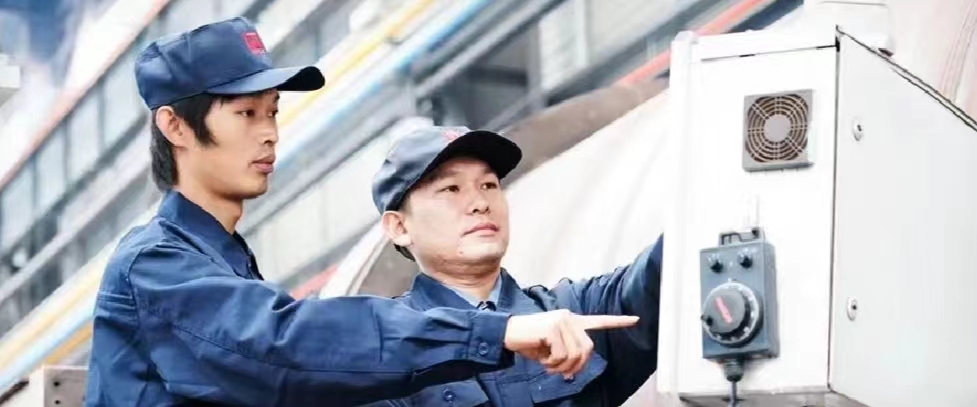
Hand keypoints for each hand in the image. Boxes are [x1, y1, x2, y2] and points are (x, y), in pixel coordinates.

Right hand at [504, 310, 637, 376]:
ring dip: (560, 366)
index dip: (618, 322)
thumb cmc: (528, 342)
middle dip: (575, 366)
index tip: (636, 319)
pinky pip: (561, 355)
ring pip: (575, 354)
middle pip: (588, 349)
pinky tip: (541, 358)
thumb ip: (566, 356)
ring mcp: (562, 321)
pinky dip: (551, 363)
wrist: (506, 333)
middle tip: (558, 371)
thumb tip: (573, 371)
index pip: (599, 321)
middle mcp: (570, 318)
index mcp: (571, 321)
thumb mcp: (551, 350)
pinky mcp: (553, 327)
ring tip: (547, 364)